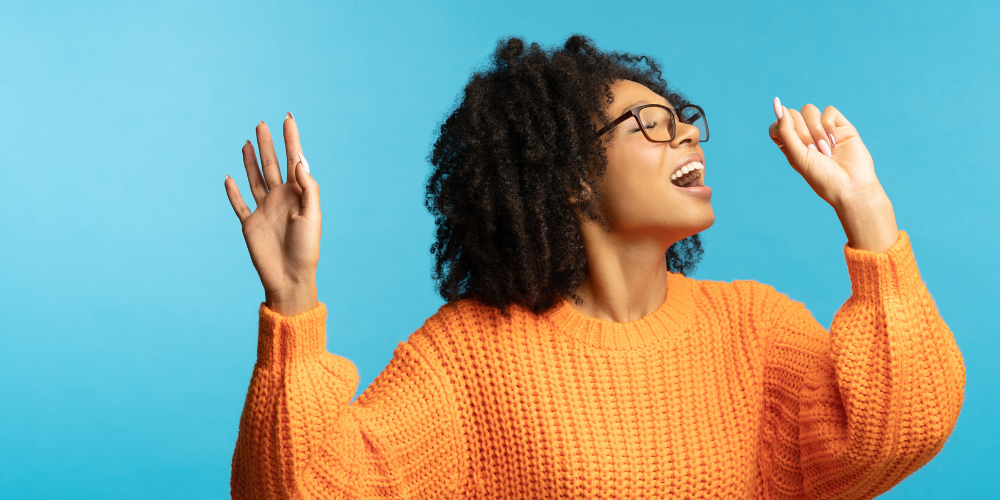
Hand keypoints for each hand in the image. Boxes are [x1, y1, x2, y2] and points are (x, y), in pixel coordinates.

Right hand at [224, 113, 320, 315]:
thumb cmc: (306, 248)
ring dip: (250, 161)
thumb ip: (307, 187)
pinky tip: (228, 177)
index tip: (288, 117)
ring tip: (248, 141)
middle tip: (262, 123)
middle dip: (268, 144)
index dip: (291, 139)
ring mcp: (264, 210)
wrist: (290, 278)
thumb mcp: (312, 216)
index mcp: (298, 194)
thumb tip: (298, 159)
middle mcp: (280, 198)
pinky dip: (232, 191)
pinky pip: (239, 204)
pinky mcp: (250, 224)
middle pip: (272, 164)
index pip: (294, 160)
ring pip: (255, 179)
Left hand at [768, 98, 897, 251]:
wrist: (851, 186)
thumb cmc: (822, 177)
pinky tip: (834, 141)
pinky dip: (829, 124)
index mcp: (790, 146)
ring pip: (809, 110)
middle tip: (814, 152)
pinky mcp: (840, 126)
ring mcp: (822, 130)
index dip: (781, 127)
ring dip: (816, 130)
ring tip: (826, 150)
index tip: (791, 141)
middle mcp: (805, 136)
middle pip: (793, 115)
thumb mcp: (798, 156)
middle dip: (802, 133)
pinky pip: (828, 110)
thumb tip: (778, 105)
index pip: (777, 125)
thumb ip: (786, 131)